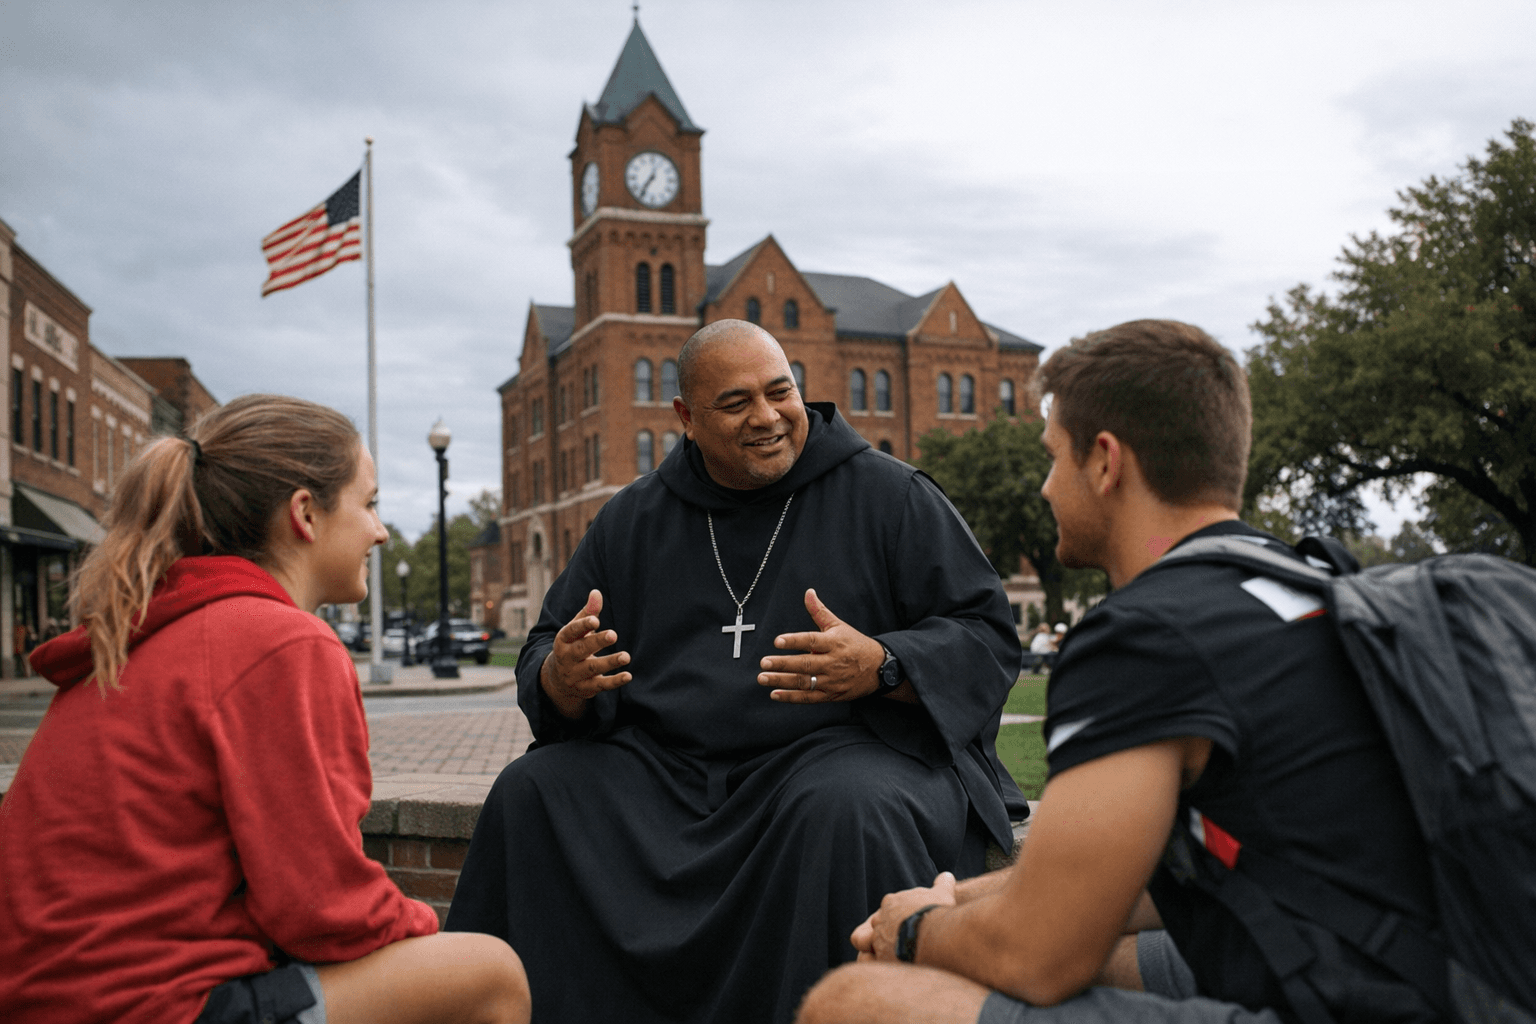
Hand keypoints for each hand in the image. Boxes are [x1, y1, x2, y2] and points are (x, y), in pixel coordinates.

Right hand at [539, 590, 631, 718]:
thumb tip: (596, 592)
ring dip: (609, 662)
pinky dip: (614, 681)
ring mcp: (575, 675)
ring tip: (626, 656)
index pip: (570, 631)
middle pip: (581, 649)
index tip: (596, 620)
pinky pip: (601, 685)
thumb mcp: (576, 629)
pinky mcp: (586, 688)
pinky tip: (628, 675)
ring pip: (592, 668)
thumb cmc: (573, 646)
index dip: (582, 626)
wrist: (558, 679)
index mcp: (563, 640)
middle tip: (613, 634)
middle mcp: (567, 658)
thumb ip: (588, 612)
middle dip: (597, 642)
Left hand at [757, 589, 884, 702]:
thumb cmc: (855, 644)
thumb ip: (819, 611)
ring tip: (763, 677)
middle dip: (782, 664)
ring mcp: (831, 680)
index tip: (777, 641)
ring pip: (804, 682)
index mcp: (833, 642)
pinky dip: (792, 697)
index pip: (811, 640)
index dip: (794, 641)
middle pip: (805, 664)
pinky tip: (776, 694)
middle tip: (763, 662)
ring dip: (782, 681)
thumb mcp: (839, 625)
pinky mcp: (831, 695)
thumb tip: (808, 592)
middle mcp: (832, 662)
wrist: (879, 668)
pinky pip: (809, 697)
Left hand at [851, 871, 956, 961]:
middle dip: (889, 933)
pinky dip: (882, 963)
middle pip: (879, 927)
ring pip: (873, 944)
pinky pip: (872, 962)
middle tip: (907, 941)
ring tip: (901, 955)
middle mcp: (879, 919)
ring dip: (884, 948)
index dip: (900, 917)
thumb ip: (942, 885)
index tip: (912, 923)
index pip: (889, 908)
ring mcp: (878, 939)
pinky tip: (898, 966)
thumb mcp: (943, 895)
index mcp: (891, 902)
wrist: (935, 935)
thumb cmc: (938, 913)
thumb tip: (947, 876)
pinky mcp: (880, 959)